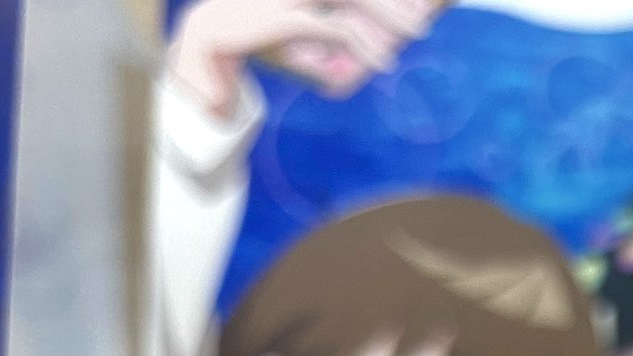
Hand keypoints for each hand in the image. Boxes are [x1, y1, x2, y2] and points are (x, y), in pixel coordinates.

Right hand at [167, 0, 435, 118]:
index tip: (414, 4)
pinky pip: (336, 30)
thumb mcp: (297, 39)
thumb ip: (325, 48)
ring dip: (390, 16)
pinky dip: (364, 46)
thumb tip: (349, 71)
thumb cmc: (255, 35)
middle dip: (392, 1)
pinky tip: (385, 62)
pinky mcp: (287, 17)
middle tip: (424, 13)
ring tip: (418, 33)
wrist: (207, 37)